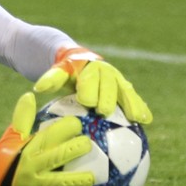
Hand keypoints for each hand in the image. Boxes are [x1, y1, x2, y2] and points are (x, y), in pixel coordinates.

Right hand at [0, 92, 94, 185]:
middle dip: (76, 149)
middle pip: (58, 156)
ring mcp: (36, 185)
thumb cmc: (5, 157)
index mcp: (28, 149)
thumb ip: (22, 118)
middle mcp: (32, 167)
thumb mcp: (10, 137)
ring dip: (77, 180)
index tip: (79, 123)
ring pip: (60, 183)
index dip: (67, 127)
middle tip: (89, 145)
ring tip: (92, 178)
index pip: (50, 134)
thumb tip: (29, 95)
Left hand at [34, 46, 152, 123]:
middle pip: (108, 84)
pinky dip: (141, 107)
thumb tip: (38, 88)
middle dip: (106, 97)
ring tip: (137, 118)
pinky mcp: (124, 90)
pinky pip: (133, 99)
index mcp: (88, 68)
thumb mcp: (57, 74)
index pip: (88, 79)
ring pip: (125, 91)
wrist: (80, 64)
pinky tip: (147, 120)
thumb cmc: (66, 73)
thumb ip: (51, 79)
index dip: (88, 89)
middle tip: (104, 111)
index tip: (85, 101)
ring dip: (131, 104)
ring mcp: (117, 80)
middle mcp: (105, 72)